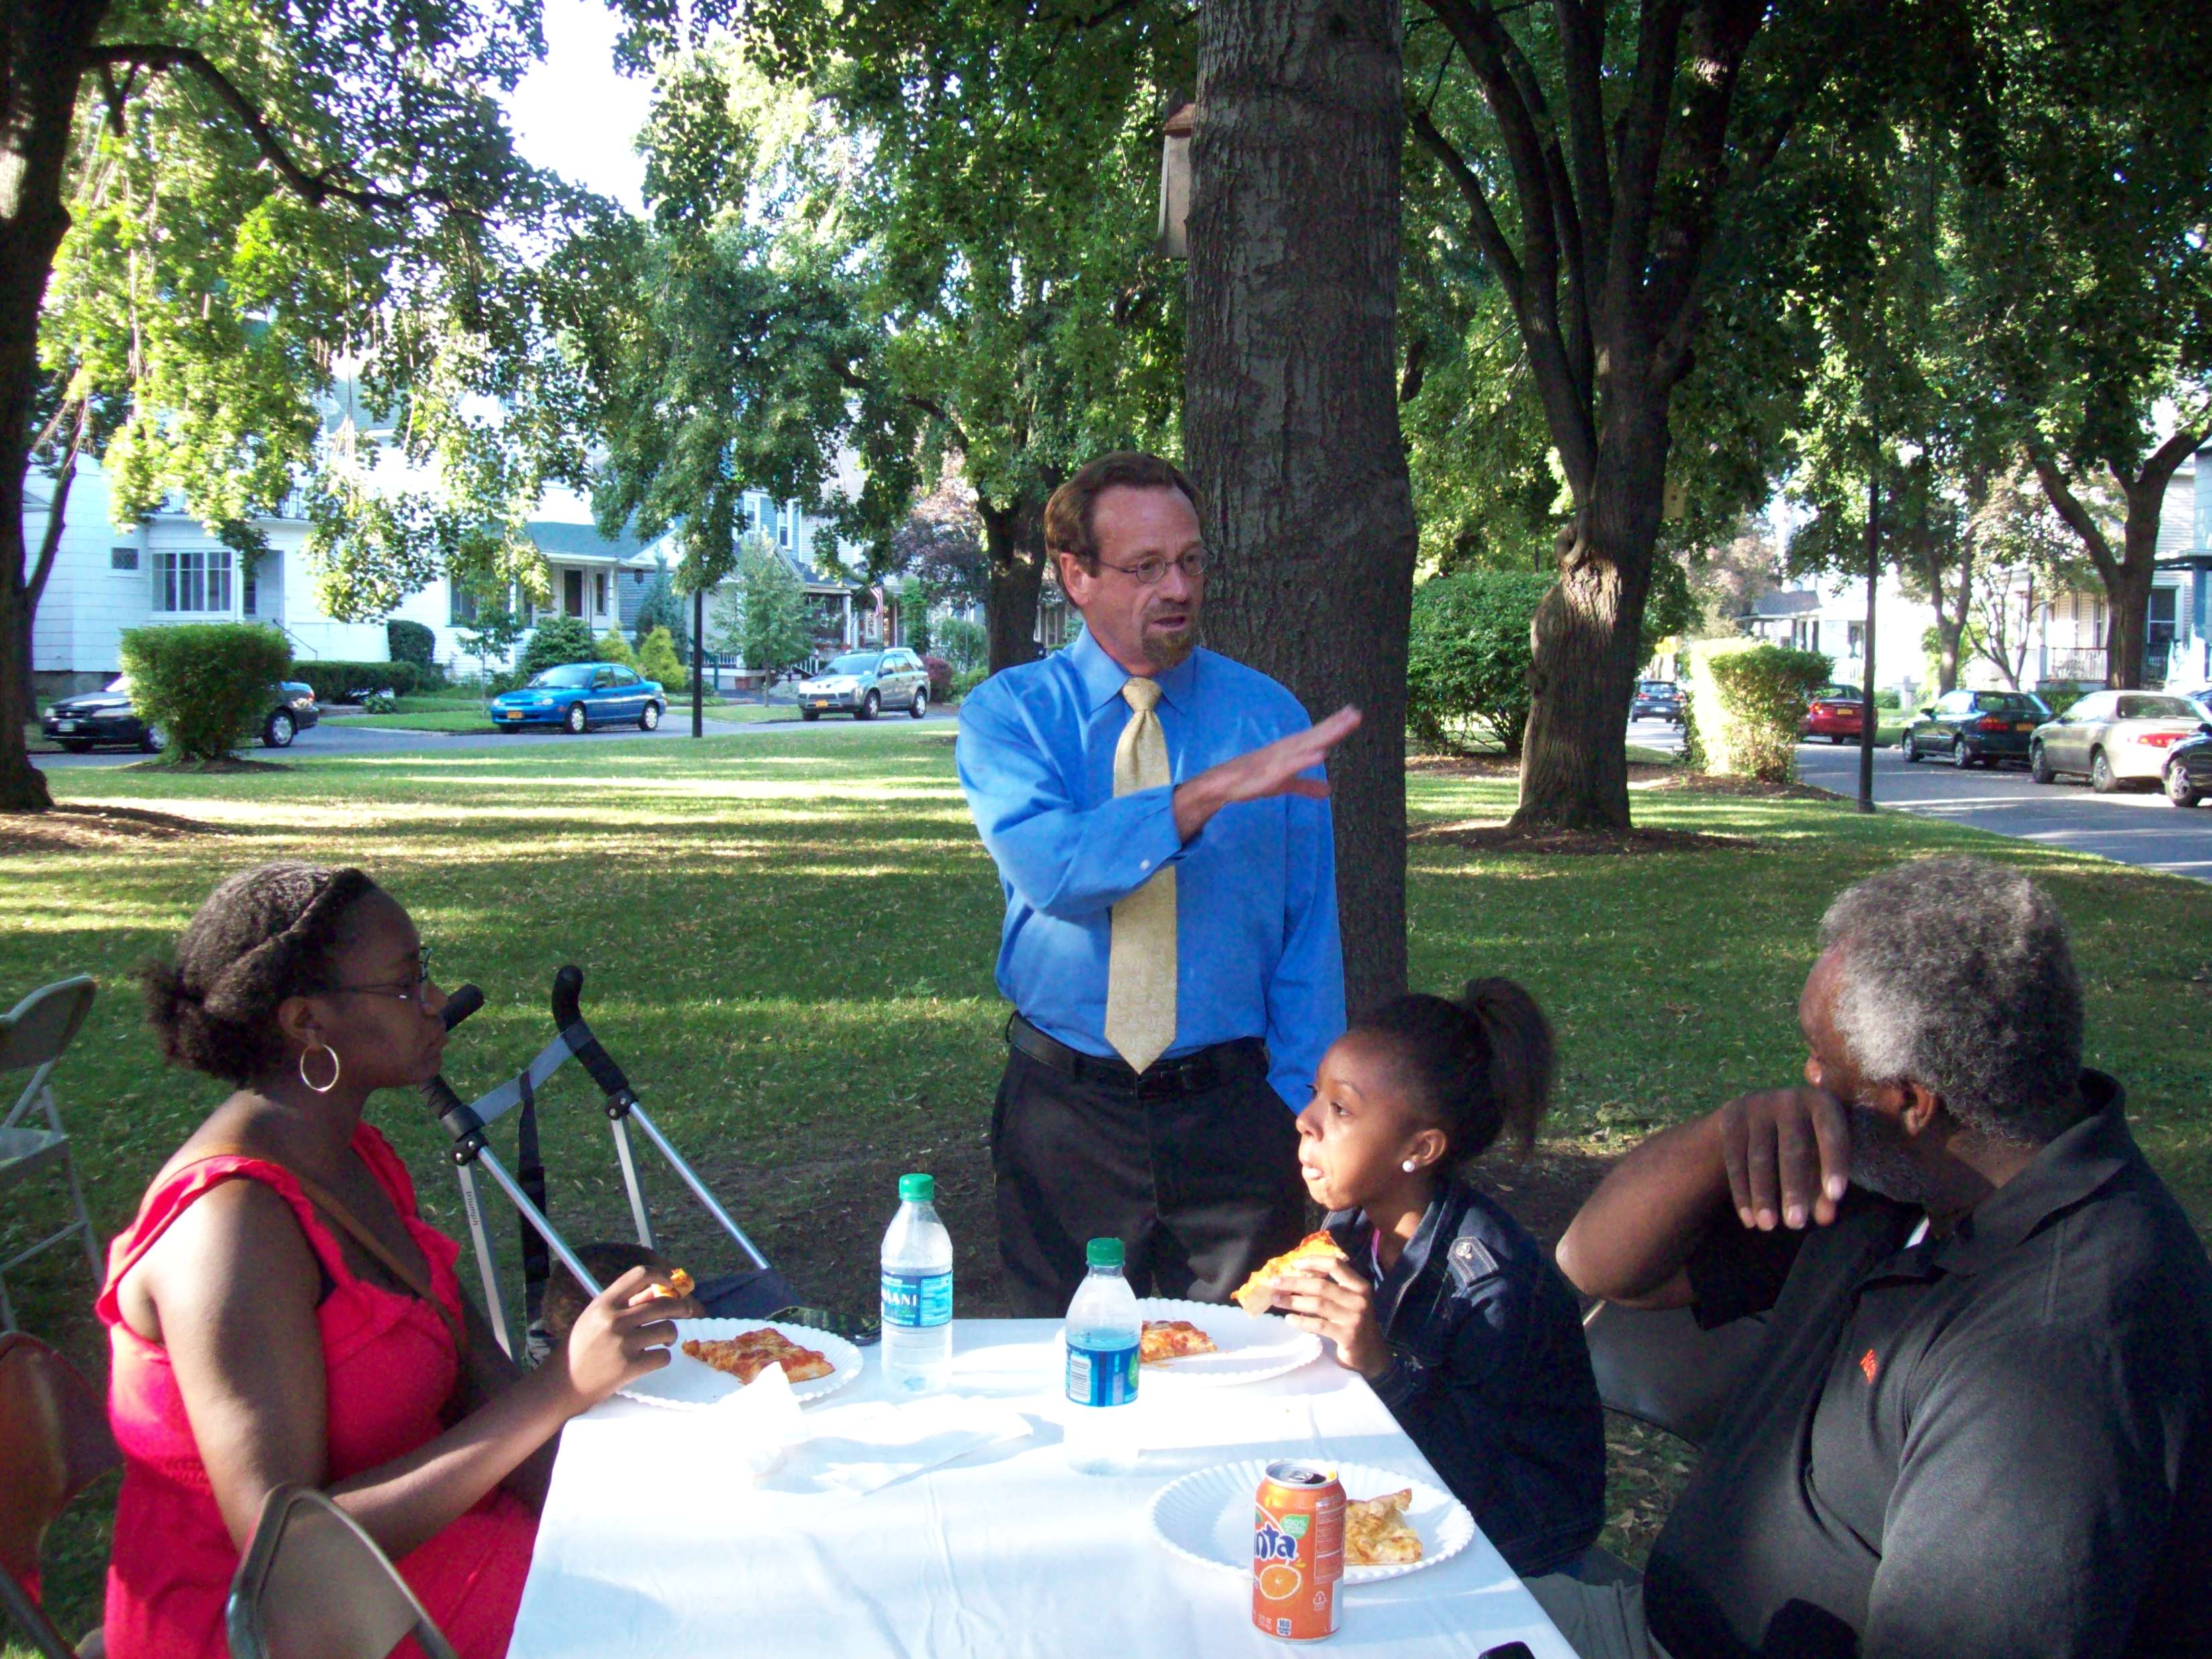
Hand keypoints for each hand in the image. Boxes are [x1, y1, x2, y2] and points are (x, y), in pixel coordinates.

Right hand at [553, 1265, 697, 1410]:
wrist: (562, 1385)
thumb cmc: (579, 1348)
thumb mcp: (594, 1317)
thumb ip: (623, 1303)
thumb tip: (659, 1290)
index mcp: (603, 1303)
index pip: (639, 1275)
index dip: (661, 1275)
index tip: (672, 1283)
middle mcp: (614, 1319)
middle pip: (663, 1303)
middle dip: (681, 1307)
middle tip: (686, 1311)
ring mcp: (622, 1344)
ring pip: (668, 1329)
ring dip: (670, 1335)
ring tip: (663, 1341)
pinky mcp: (629, 1367)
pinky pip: (663, 1356)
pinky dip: (662, 1357)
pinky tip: (652, 1358)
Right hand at [1173, 705, 1361, 839]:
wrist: (1225, 783)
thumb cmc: (1255, 779)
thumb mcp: (1286, 783)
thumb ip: (1307, 785)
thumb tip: (1328, 791)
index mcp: (1292, 750)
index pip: (1318, 735)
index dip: (1336, 725)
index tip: (1354, 713)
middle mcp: (1288, 749)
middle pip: (1317, 736)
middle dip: (1336, 725)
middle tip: (1356, 713)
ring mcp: (1280, 759)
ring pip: (1307, 745)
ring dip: (1326, 735)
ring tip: (1344, 726)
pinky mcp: (1272, 773)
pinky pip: (1292, 765)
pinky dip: (1306, 759)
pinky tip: (1321, 754)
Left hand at [1271, 1259, 1388, 1379]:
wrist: (1371, 1354)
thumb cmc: (1354, 1322)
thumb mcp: (1348, 1301)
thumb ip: (1329, 1289)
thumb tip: (1296, 1277)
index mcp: (1359, 1286)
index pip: (1335, 1265)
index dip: (1313, 1261)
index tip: (1294, 1263)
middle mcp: (1359, 1299)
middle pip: (1321, 1285)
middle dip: (1295, 1282)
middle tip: (1274, 1282)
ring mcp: (1354, 1318)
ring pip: (1318, 1304)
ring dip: (1293, 1301)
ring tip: (1276, 1300)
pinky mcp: (1347, 1336)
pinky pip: (1319, 1325)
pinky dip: (1301, 1321)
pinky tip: (1289, 1320)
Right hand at [1715, 1086, 1851, 1232]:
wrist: (1763, 1112)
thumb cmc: (1807, 1141)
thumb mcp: (1822, 1160)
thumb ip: (1826, 1189)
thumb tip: (1825, 1219)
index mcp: (1822, 1102)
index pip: (1832, 1135)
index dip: (1834, 1164)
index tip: (1836, 1197)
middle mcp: (1789, 1098)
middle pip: (1793, 1148)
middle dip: (1793, 1188)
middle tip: (1796, 1224)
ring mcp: (1756, 1105)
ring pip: (1759, 1156)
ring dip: (1763, 1194)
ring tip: (1768, 1227)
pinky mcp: (1732, 1117)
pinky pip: (1735, 1159)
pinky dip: (1741, 1191)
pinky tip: (1749, 1219)